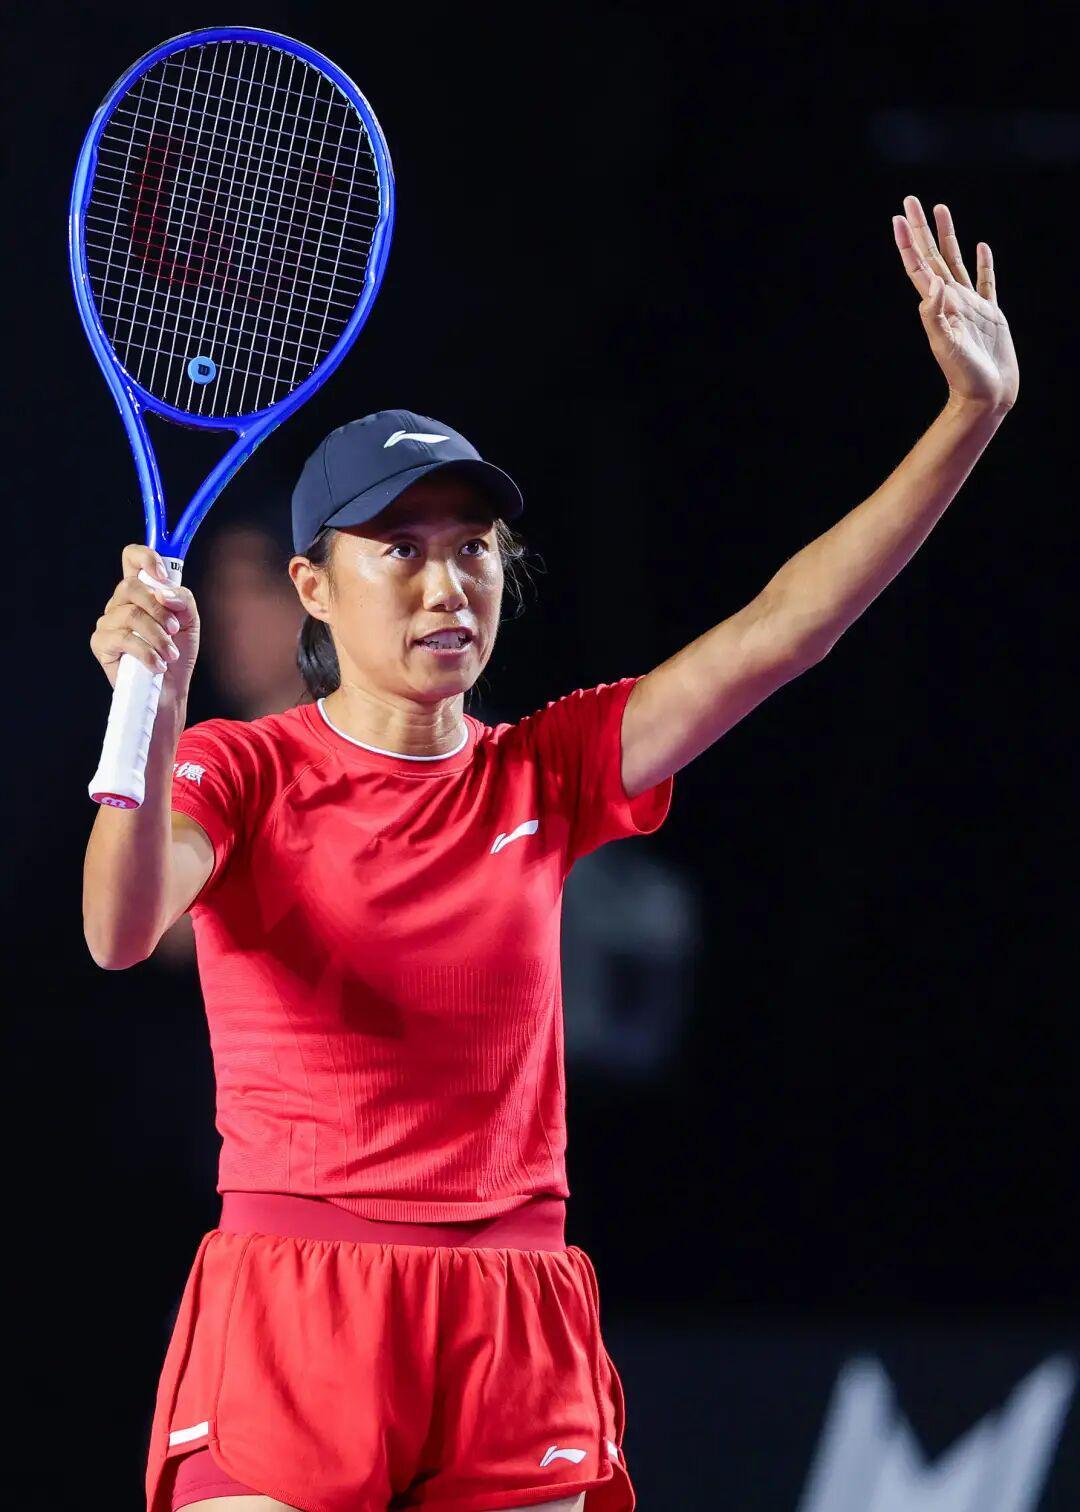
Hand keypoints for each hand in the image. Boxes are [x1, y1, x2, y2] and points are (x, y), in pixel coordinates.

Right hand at [91, 544, 199, 703]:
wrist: (169, 691)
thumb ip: (183, 600)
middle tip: (175, 630)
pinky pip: (123, 639)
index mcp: (141, 592)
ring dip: (158, 636)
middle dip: (159, 609)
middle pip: (130, 586)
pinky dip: (147, 653)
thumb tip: (165, 593)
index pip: (132, 558)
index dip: (145, 557)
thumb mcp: (190, 622)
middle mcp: (121, 602)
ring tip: (170, 655)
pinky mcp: (101, 643)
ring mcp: (108, 622)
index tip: (162, 574)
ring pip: (131, 615)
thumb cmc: (177, 655)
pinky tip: (158, 665)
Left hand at [893, 195, 1017, 411]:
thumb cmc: (964, 376)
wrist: (986, 396)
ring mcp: (970, 306)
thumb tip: (932, 281)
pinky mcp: (990, 314)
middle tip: (911, 201)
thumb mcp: (945, 345)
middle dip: (921, 228)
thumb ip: (934, 314)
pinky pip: (986, 282)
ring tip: (941, 210)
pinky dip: (983, 264)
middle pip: (932, 255)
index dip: (907, 242)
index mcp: (937, 305)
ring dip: (948, 236)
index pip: (918, 266)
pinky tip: (981, 247)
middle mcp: (950, 300)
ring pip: (955, 262)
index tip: (898, 217)